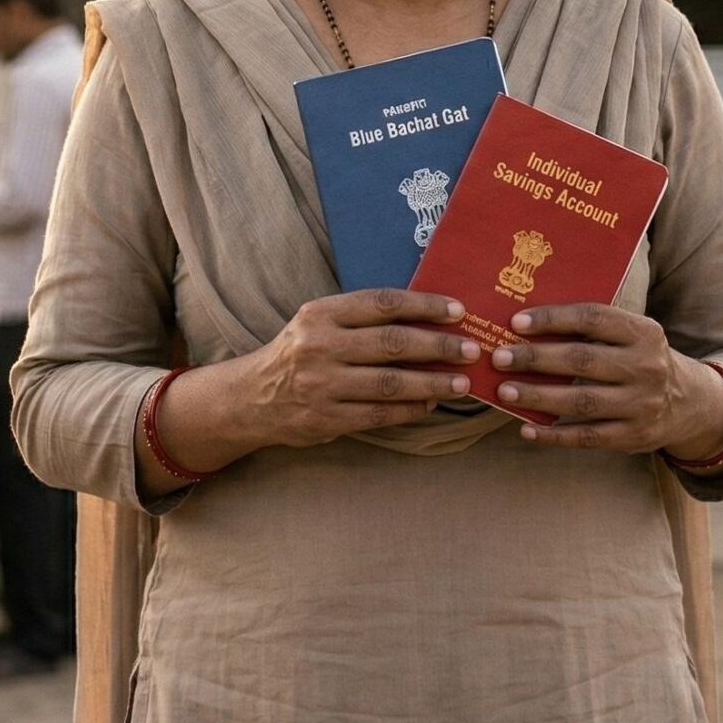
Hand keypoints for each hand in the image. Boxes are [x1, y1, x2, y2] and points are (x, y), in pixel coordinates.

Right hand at [233, 290, 481, 448]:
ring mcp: (323, 385)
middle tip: (471, 349)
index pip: (382, 303)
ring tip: (461, 382)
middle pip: (392, 344)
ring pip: (391, 383)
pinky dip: (411, 410)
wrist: (251, 398)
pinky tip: (431, 404)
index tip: (457, 311)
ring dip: (432, 383)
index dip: (423, 306)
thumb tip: (425, 318)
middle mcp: (320, 346)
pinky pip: (379, 414)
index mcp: (321, 314)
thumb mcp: (318, 323)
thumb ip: (360, 319)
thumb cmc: (298, 353)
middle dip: (438, 347)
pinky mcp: (326, 419)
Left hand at [489, 303, 722, 456]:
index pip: (593, 319)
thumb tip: (526, 323)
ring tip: (505, 392)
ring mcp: (642, 404)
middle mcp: (646, 367)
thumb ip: (593, 329)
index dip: (553, 319)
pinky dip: (554, 435)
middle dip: (535, 359)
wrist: (689, 402)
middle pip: (582, 360)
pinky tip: (526, 430)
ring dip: (538, 397)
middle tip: (499, 358)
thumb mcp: (632, 336)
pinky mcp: (634, 436)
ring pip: (581, 402)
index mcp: (644, 332)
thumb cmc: (640, 359)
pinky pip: (587, 437)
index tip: (516, 322)